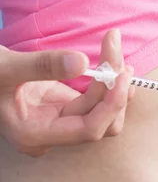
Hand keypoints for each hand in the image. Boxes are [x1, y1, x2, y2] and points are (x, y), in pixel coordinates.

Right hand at [0, 29, 134, 156]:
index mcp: (35, 134)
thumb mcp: (4, 67)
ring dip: (115, 82)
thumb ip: (41, 66)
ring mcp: (61, 122)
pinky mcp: (66, 107)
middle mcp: (52, 134)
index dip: (110, 104)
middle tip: (113, 47)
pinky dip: (108, 82)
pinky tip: (114, 62)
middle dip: (114, 87)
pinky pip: (97, 102)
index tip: (120, 73)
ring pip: (104, 112)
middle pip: (102, 121)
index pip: (89, 129)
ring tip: (115, 50)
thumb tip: (82, 62)